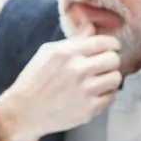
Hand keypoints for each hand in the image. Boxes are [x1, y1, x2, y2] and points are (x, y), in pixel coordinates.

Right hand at [0, 35, 122, 140]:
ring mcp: (84, 92)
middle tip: (104, 65)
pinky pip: (111, 97)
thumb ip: (74, 40)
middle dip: (111, 60)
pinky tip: (94, 94)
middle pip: (114, 59)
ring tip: (100, 79)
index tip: (112, 48)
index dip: (112, 44)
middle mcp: (77, 70)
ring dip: (110, 78)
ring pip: (116, 78)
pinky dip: (106, 95)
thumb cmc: (35, 80)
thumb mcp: (48, 52)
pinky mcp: (88, 110)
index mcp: (67, 53)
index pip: (105, 42)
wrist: (23, 113)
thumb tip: (93, 27)